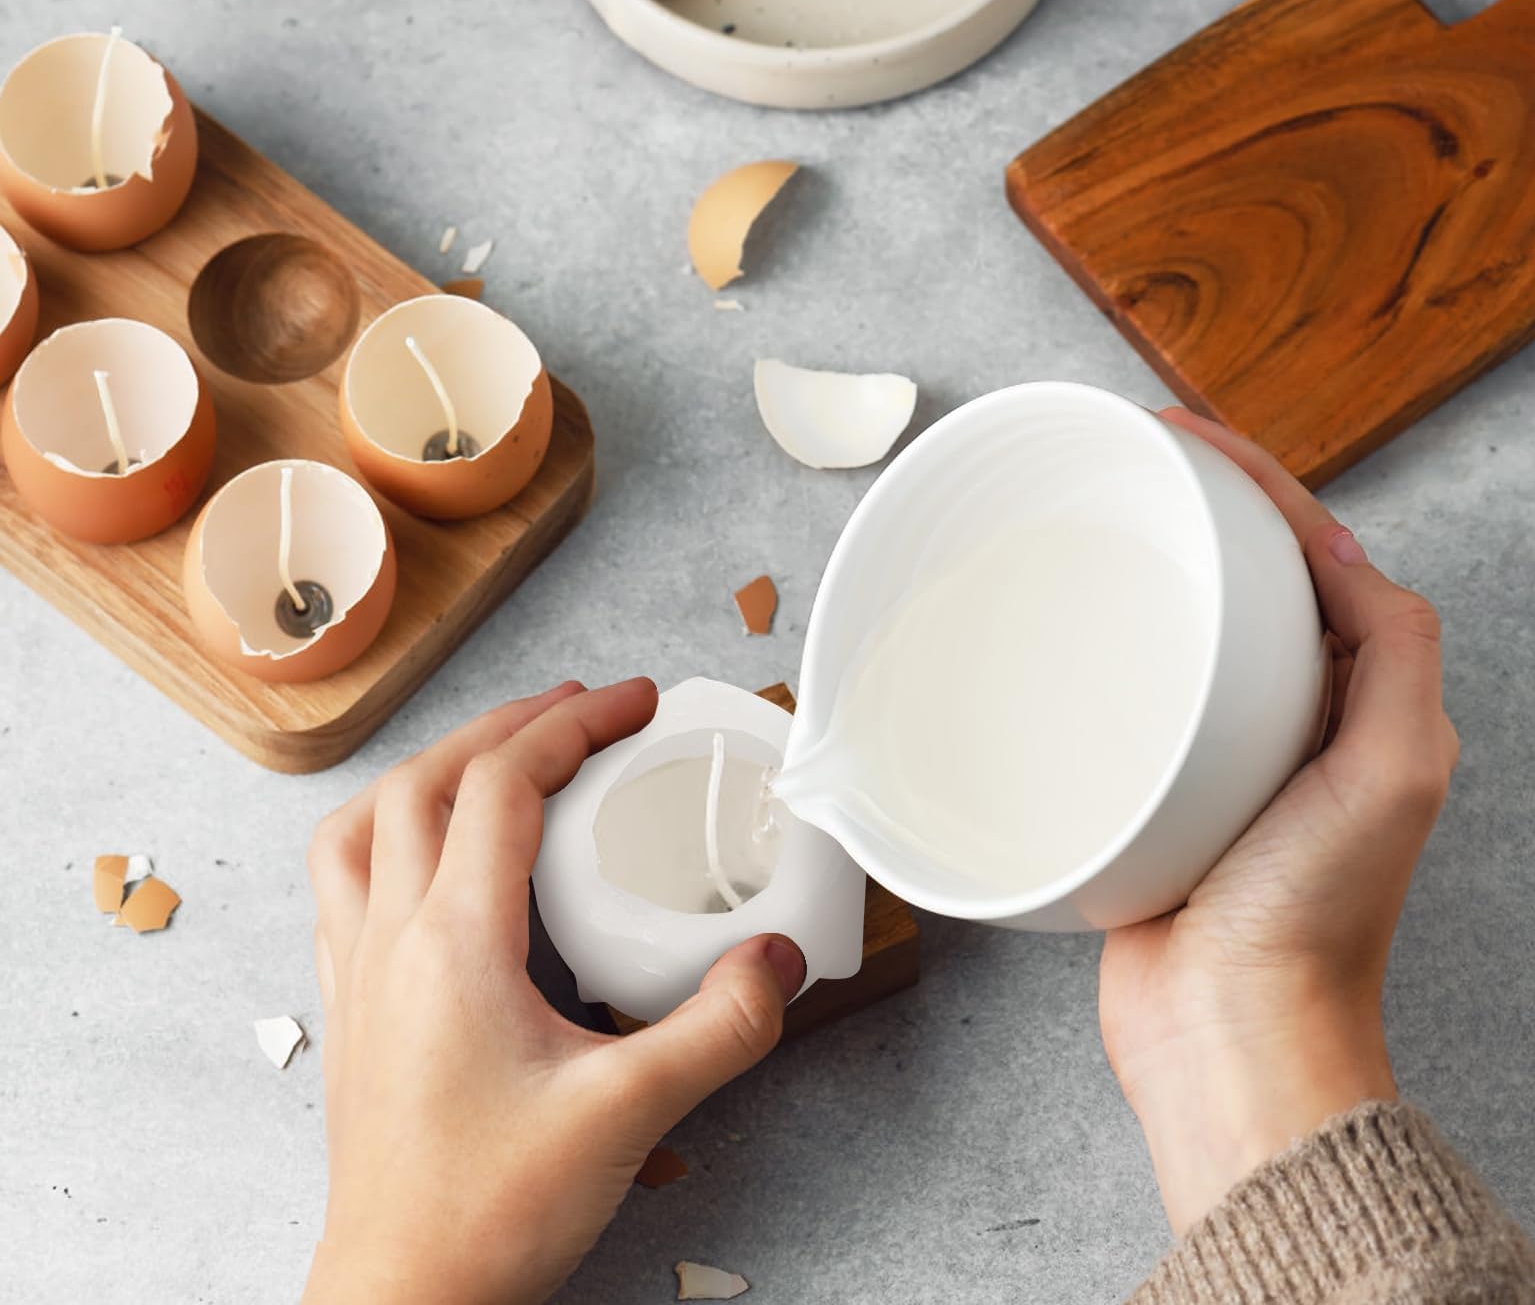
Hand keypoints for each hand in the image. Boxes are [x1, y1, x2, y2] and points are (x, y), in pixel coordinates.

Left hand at [301, 678, 806, 1304]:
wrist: (402, 1299)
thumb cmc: (488, 1213)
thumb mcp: (628, 1115)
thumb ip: (718, 1029)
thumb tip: (777, 961)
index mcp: (453, 943)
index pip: (501, 787)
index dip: (572, 725)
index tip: (631, 704)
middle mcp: (390, 939)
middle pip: (427, 780)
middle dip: (509, 725)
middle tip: (580, 710)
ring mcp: (358, 972)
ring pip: (365, 821)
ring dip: (431, 766)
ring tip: (493, 754)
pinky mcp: (352, 1009)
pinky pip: (341, 881)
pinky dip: (385, 831)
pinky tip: (427, 853)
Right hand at [1099, 411, 1458, 1233]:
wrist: (1229, 1033)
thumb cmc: (1310, 923)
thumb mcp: (1395, 772)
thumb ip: (1395, 653)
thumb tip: (1346, 553)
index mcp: (1359, 703)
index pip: (1314, 556)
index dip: (1256, 482)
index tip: (1185, 435)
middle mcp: (1295, 720)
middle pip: (1245, 580)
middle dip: (1194, 509)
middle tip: (1129, 460)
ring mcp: (1220, 754)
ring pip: (1182, 633)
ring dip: (1143, 570)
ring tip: (1091, 518)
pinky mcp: (1154, 789)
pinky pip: (1129, 698)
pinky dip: (1100, 652)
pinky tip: (1057, 633)